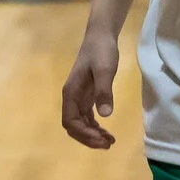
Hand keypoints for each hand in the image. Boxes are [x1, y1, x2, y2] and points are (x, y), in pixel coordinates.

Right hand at [60, 31, 122, 149]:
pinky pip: (87, 117)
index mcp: (71, 93)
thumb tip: (105, 115)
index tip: (101, 139)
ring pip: (80, 124)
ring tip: (109, 141)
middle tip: (108, 144)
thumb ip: (104, 91)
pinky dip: (95, 127)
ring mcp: (79, 97)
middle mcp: (72, 98)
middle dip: (88, 138)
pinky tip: (106, 131)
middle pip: (73, 126)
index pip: (70, 121)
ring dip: (92, 135)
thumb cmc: (101, 51)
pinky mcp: (87, 96)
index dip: (84, 134)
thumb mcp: (105, 70)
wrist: (100, 36)